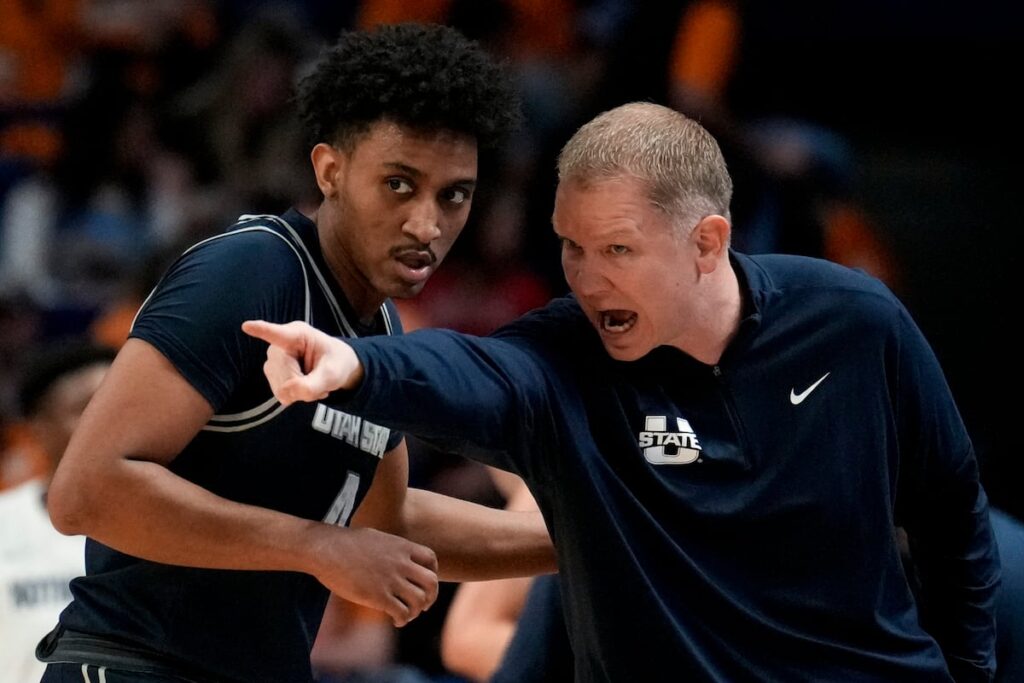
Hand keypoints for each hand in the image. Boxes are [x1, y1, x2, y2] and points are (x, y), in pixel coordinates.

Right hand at [241, 320, 362, 404]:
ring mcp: (272, 359)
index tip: (247, 326)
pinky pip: (280, 393)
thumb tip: (285, 393)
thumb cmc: (335, 363)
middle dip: (304, 385)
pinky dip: (296, 395)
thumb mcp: (332, 375)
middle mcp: (279, 345)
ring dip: (301, 392)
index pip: (276, 333)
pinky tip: (304, 385)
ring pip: (281, 388)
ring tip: (313, 380)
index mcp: (298, 335)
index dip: (261, 330)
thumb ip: (313, 385)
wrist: (333, 366)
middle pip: (285, 377)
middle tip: (320, 380)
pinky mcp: (270, 372)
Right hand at [317, 526, 438, 626]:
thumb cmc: (345, 543)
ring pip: (419, 600)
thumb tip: (394, 554)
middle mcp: (401, 563)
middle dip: (430, 596)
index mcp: (401, 546)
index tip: (423, 582)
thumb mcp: (376, 538)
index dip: (432, 572)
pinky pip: (402, 613)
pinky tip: (396, 621)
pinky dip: (403, 620)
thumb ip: (391, 548)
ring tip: (407, 614)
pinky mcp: (378, 596)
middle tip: (422, 605)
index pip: (431, 559)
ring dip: (416, 610)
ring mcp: (391, 580)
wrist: (326, 549)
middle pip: (431, 582)